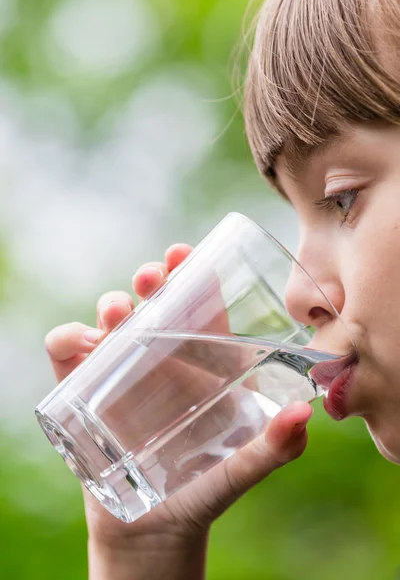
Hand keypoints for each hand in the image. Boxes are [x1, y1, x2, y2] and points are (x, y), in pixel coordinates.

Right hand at [45, 243, 312, 579]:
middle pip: (152, 301)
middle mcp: (161, 360)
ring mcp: (120, 373)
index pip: (197, 305)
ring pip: (110, 319)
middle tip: (152, 277)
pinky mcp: (83, 393)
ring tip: (120, 314)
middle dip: (150, 279)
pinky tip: (83, 345)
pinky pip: (66, 354)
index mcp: (201, 363)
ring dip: (111, 305)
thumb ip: (274, 448)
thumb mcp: (241, 467)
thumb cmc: (202, 490)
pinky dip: (68, 340)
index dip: (190, 273)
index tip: (185, 254)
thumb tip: (305, 415)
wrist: (154, 530)